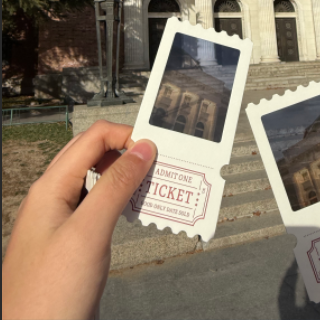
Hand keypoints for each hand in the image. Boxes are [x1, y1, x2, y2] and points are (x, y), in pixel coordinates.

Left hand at [2, 120, 156, 319]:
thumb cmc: (49, 295)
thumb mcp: (88, 232)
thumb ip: (116, 186)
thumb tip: (141, 149)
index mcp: (51, 187)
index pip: (93, 139)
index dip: (125, 136)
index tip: (154, 150)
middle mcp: (55, 198)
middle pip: (94, 155)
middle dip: (126, 152)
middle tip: (157, 163)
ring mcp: (64, 219)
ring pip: (98, 180)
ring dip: (125, 176)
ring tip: (152, 185)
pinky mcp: (74, 240)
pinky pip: (99, 206)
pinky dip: (121, 200)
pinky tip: (136, 209)